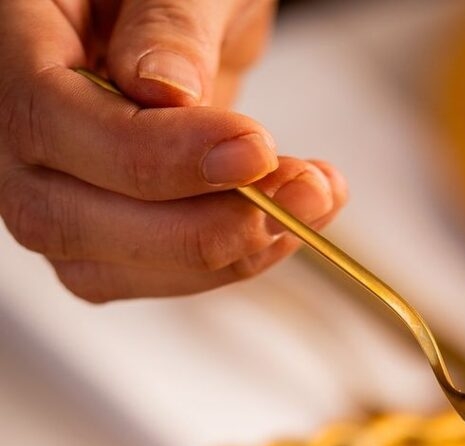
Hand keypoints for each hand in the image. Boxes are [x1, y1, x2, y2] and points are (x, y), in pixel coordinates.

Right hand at [0, 0, 345, 300]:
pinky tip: (292, 223)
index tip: (254, 152)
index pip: (51, 122)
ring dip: (226, 255)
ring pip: (109, 270)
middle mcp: (12, 131)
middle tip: (300, 194)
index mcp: (9, 41)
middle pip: (68, 219)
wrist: (187, 12)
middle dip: (200, 226)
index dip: (158, 156)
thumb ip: (168, 22)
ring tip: (312, 202)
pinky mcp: (106, 233)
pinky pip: (154, 276)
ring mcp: (53, 192)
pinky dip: (233, 262)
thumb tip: (164, 92)